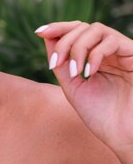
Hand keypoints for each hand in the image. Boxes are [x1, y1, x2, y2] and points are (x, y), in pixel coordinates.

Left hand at [36, 21, 132, 161]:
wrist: (123, 136)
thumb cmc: (101, 116)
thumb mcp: (73, 87)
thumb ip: (61, 63)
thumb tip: (47, 38)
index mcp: (96, 58)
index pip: (77, 32)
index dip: (58, 28)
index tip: (39, 33)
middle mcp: (110, 52)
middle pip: (83, 27)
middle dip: (64, 40)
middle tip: (55, 62)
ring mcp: (123, 52)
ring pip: (96, 29)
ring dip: (78, 46)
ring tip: (73, 71)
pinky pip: (111, 41)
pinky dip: (95, 54)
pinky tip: (88, 72)